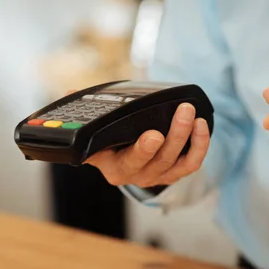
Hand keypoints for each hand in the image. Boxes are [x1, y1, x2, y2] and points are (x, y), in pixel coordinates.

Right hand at [64, 91, 209, 186]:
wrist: (120, 156)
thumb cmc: (107, 139)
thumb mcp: (93, 129)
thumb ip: (84, 112)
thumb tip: (68, 93)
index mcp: (114, 167)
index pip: (129, 162)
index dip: (143, 150)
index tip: (154, 135)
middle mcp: (137, 175)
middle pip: (160, 160)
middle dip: (175, 134)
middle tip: (183, 111)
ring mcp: (157, 176)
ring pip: (178, 161)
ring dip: (189, 137)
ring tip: (193, 114)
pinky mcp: (174, 172)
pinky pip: (191, 163)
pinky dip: (200, 145)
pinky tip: (201, 125)